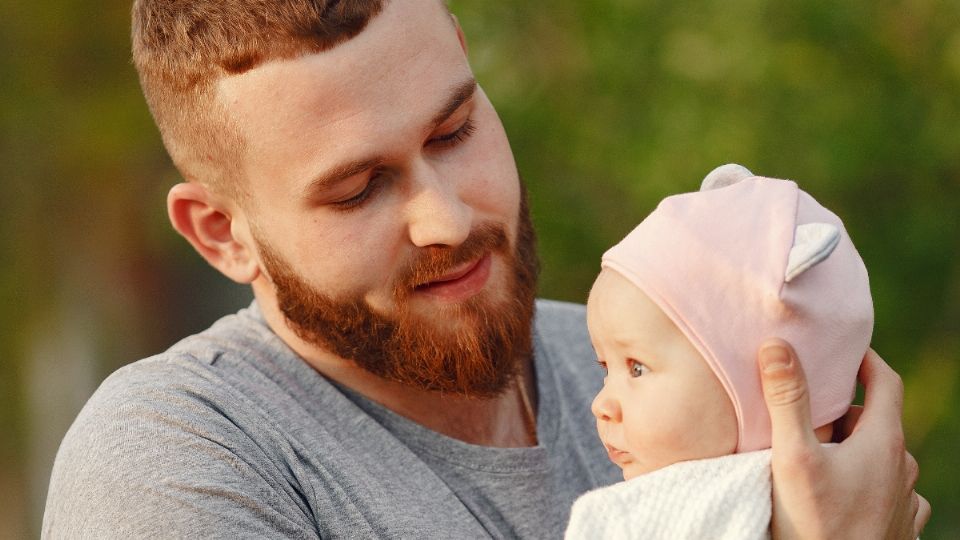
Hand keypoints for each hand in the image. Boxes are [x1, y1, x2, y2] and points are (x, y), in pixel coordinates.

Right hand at [758, 339, 929, 538]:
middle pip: (876, 421)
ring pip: (880, 459)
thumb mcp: (792, 456)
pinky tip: (839, 494)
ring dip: (852, 449)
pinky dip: (864, 482)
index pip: (886, 381)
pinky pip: (886, 492)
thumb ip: (787, 399)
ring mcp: (904, 501)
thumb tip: (779, 346)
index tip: (840, 351)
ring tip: (814, 457)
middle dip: (843, 411)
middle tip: (804, 413)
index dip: (864, 360)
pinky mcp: (899, 528)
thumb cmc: (814, 524)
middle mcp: (903, 468)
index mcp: (884, 442)